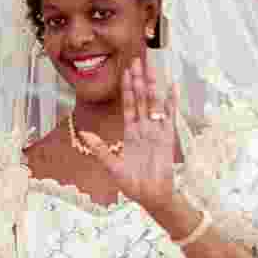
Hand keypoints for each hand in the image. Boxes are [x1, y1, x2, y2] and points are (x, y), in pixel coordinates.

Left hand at [78, 55, 177, 210]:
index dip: (127, 88)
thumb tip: (84, 133)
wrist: (152, 197)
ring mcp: (156, 132)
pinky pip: (170, 117)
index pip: (128, 105)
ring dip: (152, 86)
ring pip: (154, 103)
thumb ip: (100, 148)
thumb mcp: (112, 166)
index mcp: (130, 133)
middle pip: (141, 99)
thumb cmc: (133, 184)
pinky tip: (173, 86)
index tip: (125, 71)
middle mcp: (144, 128)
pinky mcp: (167, 138)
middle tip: (137, 59)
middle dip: (139, 79)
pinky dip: (172, 101)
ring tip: (151, 68)